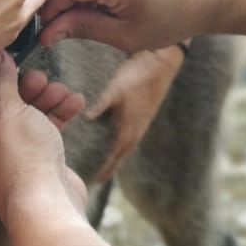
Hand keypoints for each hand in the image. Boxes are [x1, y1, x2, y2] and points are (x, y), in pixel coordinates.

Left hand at [0, 52, 86, 222]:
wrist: (48, 204)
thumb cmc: (20, 157)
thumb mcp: (8, 109)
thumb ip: (0, 80)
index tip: (6, 58)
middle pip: (1, 102)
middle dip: (25, 87)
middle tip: (39, 78)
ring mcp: (9, 152)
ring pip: (25, 114)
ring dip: (45, 99)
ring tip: (60, 91)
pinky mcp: (33, 158)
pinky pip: (42, 129)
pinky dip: (57, 115)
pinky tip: (75, 102)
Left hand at [85, 47, 180, 182]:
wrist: (161, 62)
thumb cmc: (137, 75)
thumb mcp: (115, 89)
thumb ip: (100, 105)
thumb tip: (85, 118)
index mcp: (128, 128)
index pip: (114, 156)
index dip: (105, 169)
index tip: (95, 182)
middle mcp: (136, 130)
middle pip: (121, 156)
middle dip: (110, 168)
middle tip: (97, 180)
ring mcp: (141, 123)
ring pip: (126, 146)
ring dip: (116, 157)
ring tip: (106, 167)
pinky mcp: (142, 115)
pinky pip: (129, 136)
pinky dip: (120, 144)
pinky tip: (115, 142)